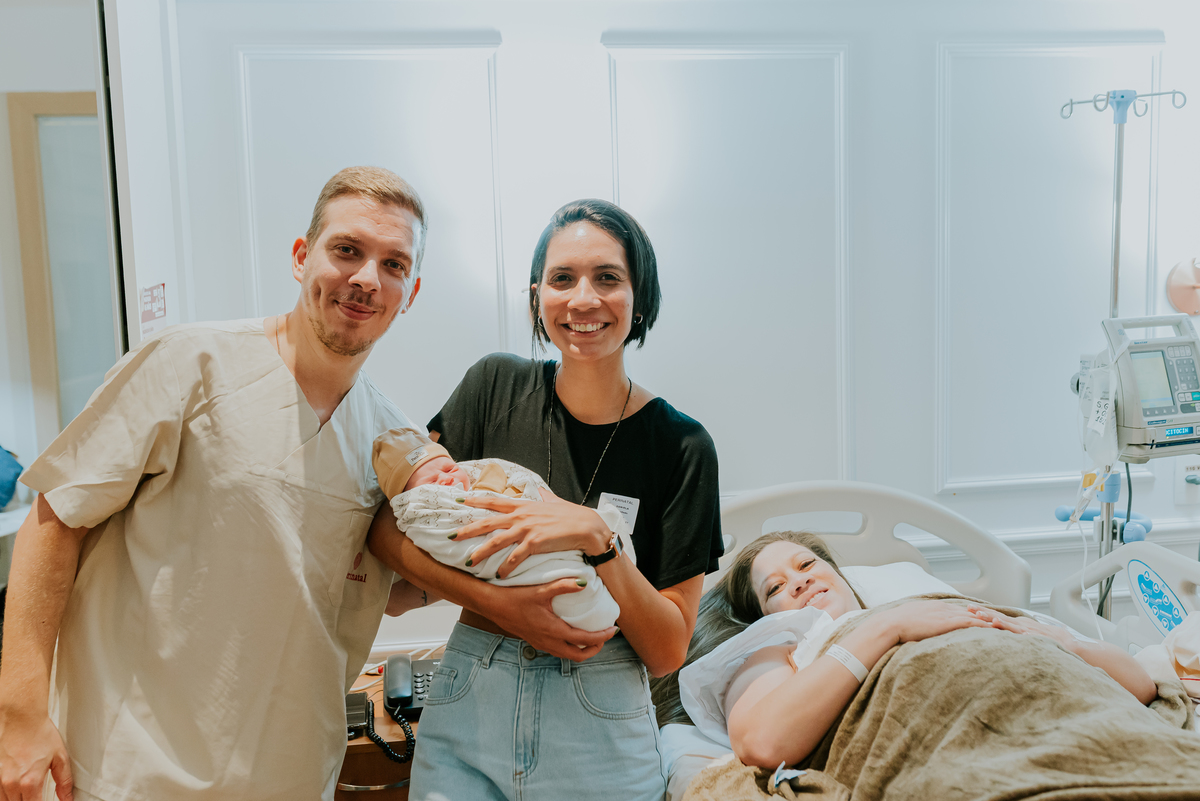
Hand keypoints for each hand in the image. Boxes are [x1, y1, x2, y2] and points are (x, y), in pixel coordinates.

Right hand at [0, 710, 72, 800]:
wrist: (21, 718)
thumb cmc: (39, 734)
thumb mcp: (60, 757)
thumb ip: (64, 781)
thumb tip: (67, 798)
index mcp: (30, 782)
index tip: (44, 800)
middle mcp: (11, 783)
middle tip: (36, 794)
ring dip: (16, 799)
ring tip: (26, 790)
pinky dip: (5, 793)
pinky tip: (15, 787)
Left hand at [455, 495, 609, 578]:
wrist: (586, 527)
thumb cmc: (571, 515)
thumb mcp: (553, 502)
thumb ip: (543, 497)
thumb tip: (540, 490)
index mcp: (523, 506)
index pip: (494, 501)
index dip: (475, 500)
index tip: (459, 500)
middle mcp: (521, 516)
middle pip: (488, 522)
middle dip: (468, 530)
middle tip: (451, 536)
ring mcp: (527, 529)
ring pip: (496, 541)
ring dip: (481, 553)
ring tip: (469, 562)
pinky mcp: (535, 543)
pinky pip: (514, 558)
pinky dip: (505, 567)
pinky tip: (499, 575)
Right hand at [482, 579, 616, 659]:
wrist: (491, 605)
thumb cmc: (514, 597)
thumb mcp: (540, 589)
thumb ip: (563, 585)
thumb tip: (585, 582)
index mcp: (552, 630)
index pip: (583, 640)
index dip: (601, 637)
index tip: (613, 629)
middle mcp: (548, 641)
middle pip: (578, 655)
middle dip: (595, 648)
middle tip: (605, 636)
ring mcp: (540, 643)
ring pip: (567, 655)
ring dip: (582, 649)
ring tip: (592, 635)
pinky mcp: (534, 641)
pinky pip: (557, 650)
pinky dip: (569, 646)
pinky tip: (570, 633)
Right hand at [876, 599, 993, 644]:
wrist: (890, 624)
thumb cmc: (896, 625)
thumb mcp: (911, 620)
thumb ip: (921, 623)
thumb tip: (921, 631)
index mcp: (935, 606)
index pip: (960, 609)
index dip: (974, 614)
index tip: (985, 618)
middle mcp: (944, 607)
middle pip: (971, 611)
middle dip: (987, 616)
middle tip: (1002, 621)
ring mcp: (946, 614)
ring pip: (974, 616)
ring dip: (989, 621)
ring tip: (1004, 626)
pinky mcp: (947, 622)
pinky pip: (970, 623)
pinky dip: (983, 626)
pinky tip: (994, 630)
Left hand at [970, 608, 1075, 648]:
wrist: (1075, 647)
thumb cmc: (1055, 643)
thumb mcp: (1034, 638)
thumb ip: (1022, 636)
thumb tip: (1010, 638)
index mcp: (1020, 625)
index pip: (998, 617)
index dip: (984, 613)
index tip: (969, 611)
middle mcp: (1022, 625)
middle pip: (998, 617)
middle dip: (982, 612)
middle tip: (966, 608)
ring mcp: (1027, 630)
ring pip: (1005, 622)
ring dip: (990, 617)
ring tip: (977, 614)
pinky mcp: (1033, 636)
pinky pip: (1017, 631)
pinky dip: (1006, 626)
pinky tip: (996, 623)